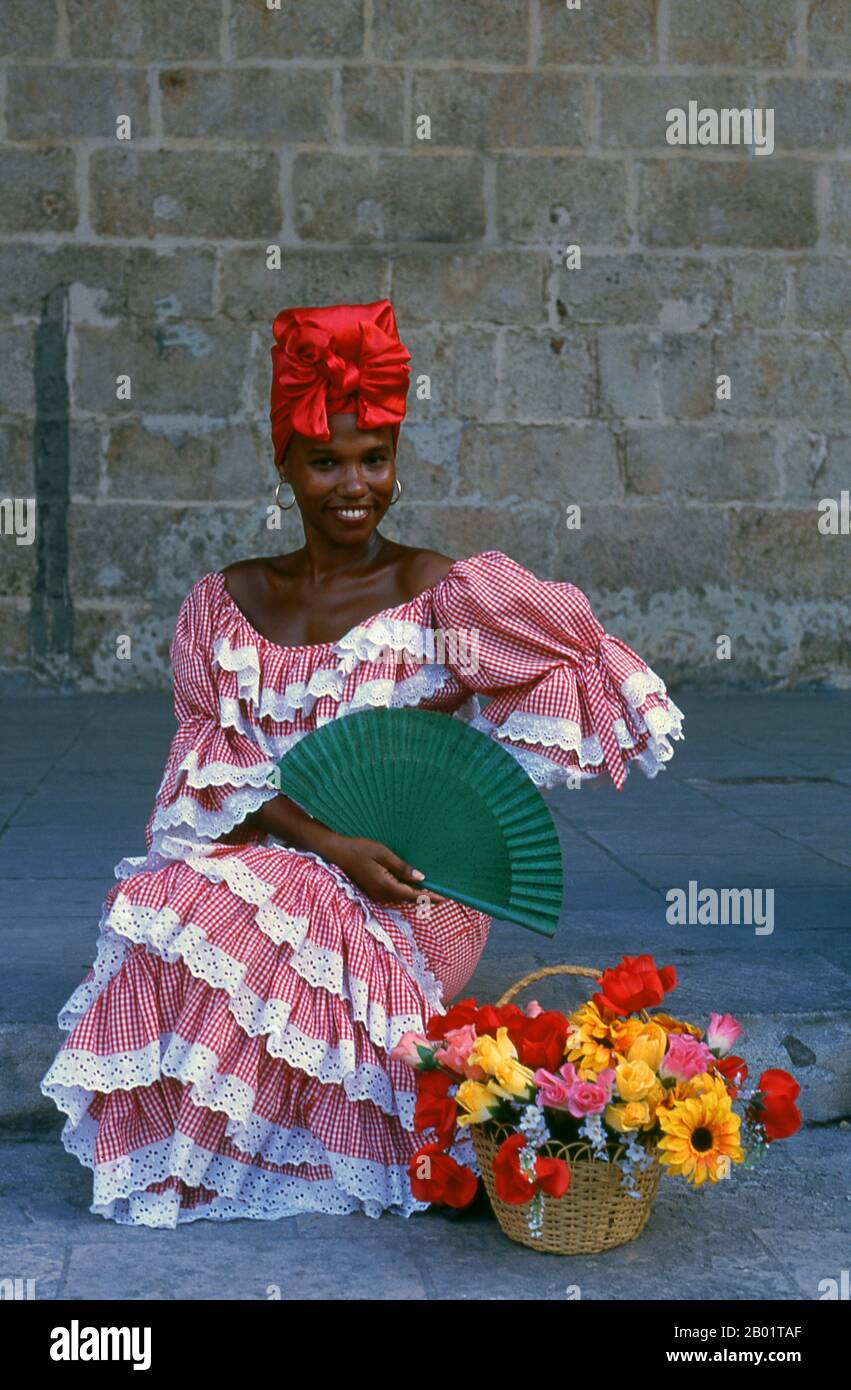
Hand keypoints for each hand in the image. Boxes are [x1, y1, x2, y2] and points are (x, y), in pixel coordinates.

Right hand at [328, 835, 449, 907]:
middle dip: (426, 898)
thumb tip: (420, 877)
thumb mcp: (382, 853)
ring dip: (416, 896)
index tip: (445, 898)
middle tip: (444, 896)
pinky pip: (393, 895)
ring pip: (400, 899)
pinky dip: (405, 893)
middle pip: (408, 900)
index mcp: (384, 885)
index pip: (412, 895)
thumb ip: (401, 867)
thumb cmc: (359, 849)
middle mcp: (380, 894)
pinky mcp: (372, 892)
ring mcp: (375, 895)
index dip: (429, 897)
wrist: (336, 853)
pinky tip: (412, 887)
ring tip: (432, 891)